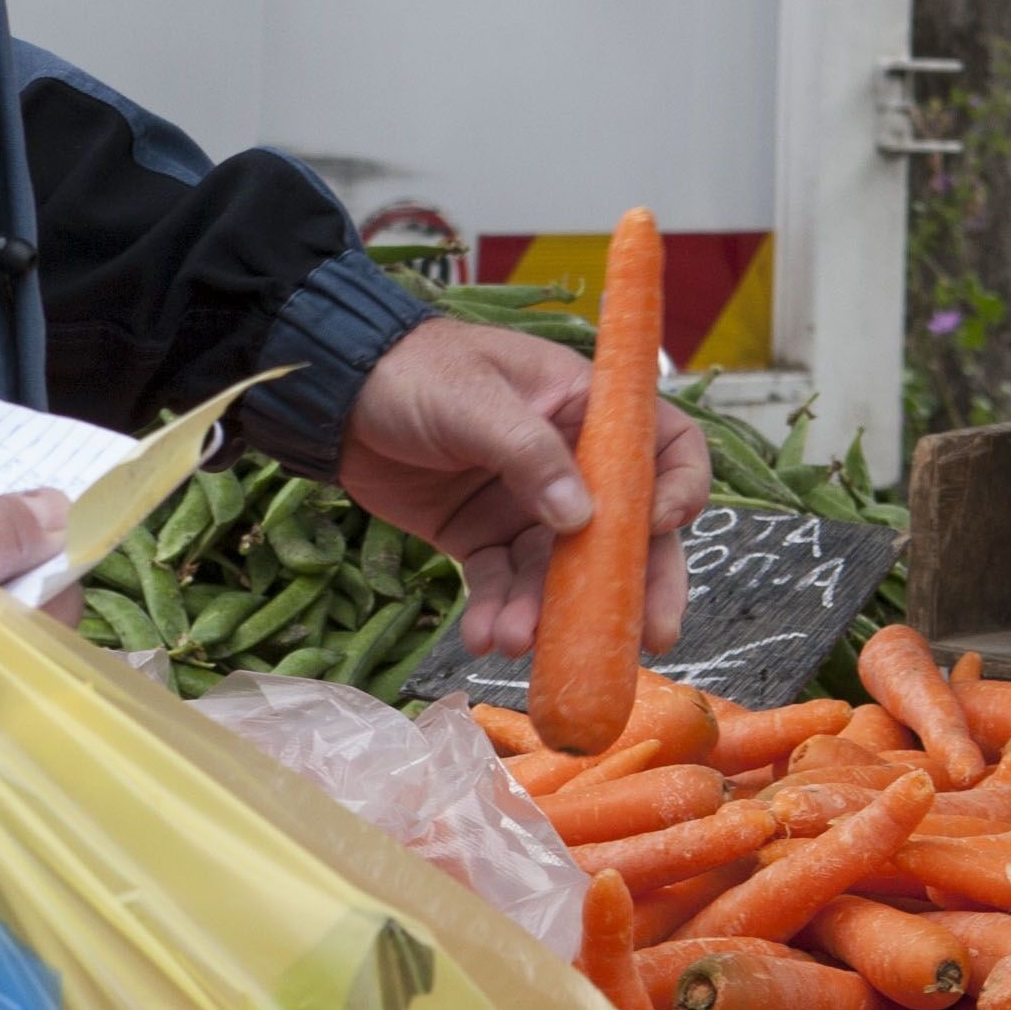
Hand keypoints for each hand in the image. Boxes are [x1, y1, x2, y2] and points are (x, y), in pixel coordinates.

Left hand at [337, 317, 710, 658]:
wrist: (334, 397)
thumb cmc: (412, 371)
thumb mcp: (474, 400)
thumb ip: (529, 455)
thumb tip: (582, 519)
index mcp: (584, 410)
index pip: (662, 448)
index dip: (676, 488)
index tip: (658, 527)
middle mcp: (569, 463)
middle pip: (625, 531)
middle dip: (637, 587)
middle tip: (648, 638)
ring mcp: (526, 505)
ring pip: (557, 573)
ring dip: (546, 612)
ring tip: (517, 639)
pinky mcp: (482, 538)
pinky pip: (503, 585)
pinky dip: (498, 613)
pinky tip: (484, 637)